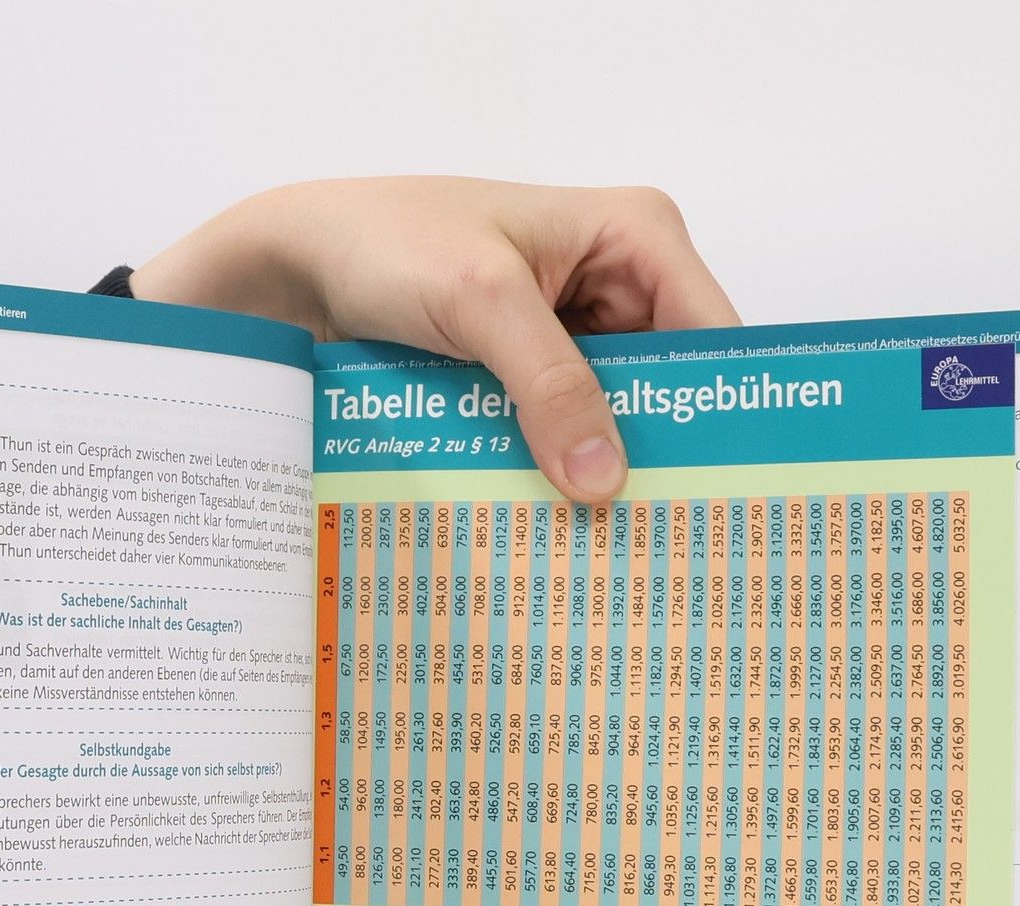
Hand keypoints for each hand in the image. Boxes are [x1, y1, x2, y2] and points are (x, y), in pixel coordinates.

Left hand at [131, 176, 738, 503]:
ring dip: (604, 478)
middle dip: (661, 458)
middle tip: (664, 545)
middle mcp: (617, 284)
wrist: (296, 267)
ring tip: (613, 555)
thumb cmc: (385, 244)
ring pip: (616, 423)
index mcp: (635, 236)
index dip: (722, 414)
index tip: (719, 496)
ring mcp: (573, 337)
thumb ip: (548, 385)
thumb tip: (606, 480)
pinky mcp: (529, 379)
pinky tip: (556, 531)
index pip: (712, 336)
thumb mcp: (478, 304)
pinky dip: (556, 476)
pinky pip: (564, 436)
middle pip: (671, 390)